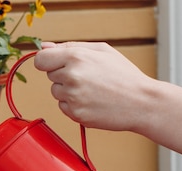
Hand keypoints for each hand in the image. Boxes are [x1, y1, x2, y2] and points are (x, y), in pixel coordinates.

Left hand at [34, 42, 153, 131]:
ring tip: (92, 90)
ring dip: (68, 91)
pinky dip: (74, 105)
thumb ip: (70, 46)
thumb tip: (45, 47)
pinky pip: (63, 107)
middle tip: (88, 77)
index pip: (40, 60)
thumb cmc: (123, 75)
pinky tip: (92, 101)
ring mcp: (72, 97)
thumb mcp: (102, 51)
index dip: (46, 61)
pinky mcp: (75, 113)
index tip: (53, 64)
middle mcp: (71, 77)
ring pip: (56, 92)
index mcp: (76, 58)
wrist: (141, 102)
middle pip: (50, 75)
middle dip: (64, 75)